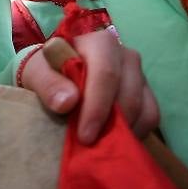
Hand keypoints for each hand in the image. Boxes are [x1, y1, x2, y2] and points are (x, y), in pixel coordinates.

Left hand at [20, 29, 159, 143]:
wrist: (57, 74)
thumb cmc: (47, 71)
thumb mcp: (36, 74)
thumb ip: (47, 84)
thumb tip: (68, 101)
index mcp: (99, 43)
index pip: (106, 74)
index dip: (97, 107)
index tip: (85, 135)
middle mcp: (125, 55)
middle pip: (129, 93)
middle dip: (110, 124)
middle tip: (89, 146)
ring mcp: (139, 74)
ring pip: (144, 106)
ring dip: (123, 130)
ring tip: (99, 143)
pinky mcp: (146, 93)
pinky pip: (151, 116)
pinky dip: (135, 132)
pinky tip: (114, 139)